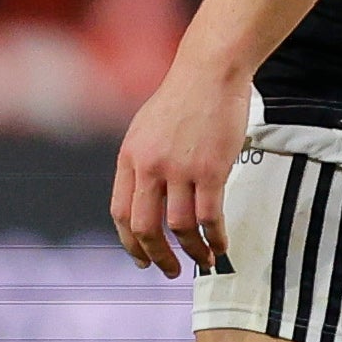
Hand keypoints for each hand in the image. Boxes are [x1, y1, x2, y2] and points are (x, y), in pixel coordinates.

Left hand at [109, 53, 249, 276]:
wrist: (210, 71)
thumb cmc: (183, 98)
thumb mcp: (146, 129)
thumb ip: (142, 163)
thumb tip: (146, 199)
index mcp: (129, 158)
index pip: (121, 213)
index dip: (130, 243)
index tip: (143, 259)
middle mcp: (150, 166)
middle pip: (145, 227)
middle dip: (157, 256)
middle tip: (170, 270)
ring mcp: (180, 169)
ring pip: (179, 227)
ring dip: (192, 251)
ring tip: (203, 260)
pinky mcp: (211, 169)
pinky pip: (209, 217)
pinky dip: (215, 237)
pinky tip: (220, 245)